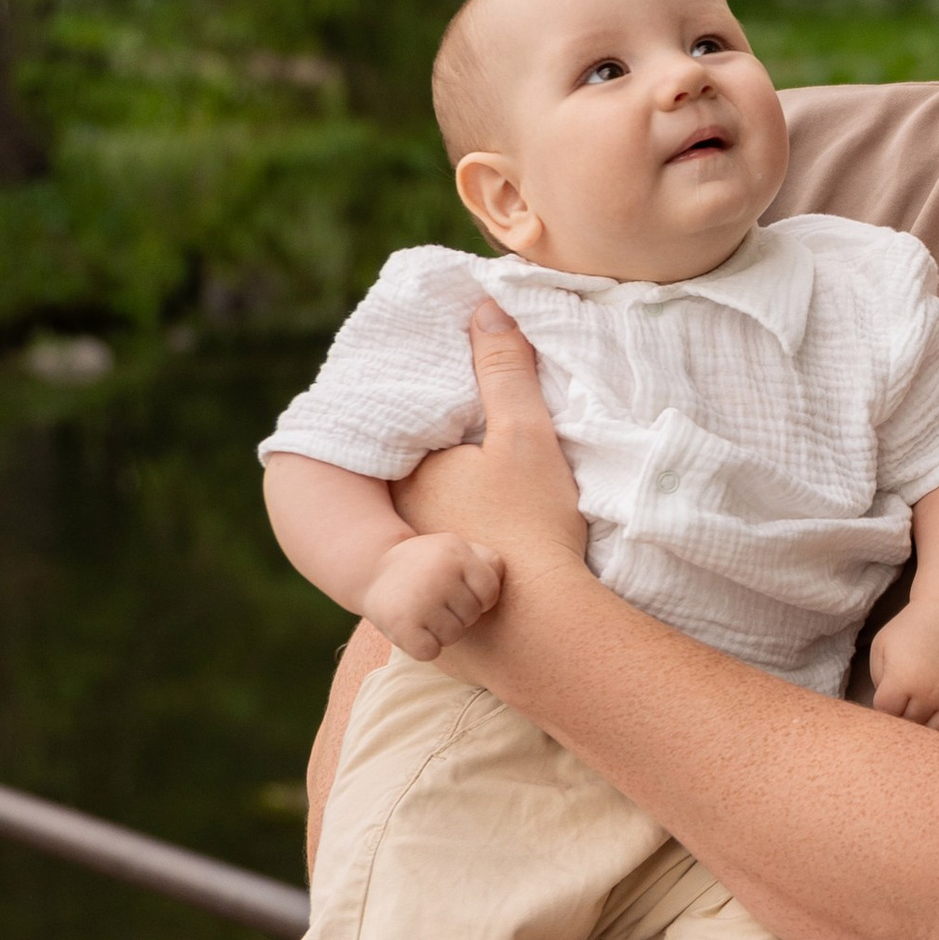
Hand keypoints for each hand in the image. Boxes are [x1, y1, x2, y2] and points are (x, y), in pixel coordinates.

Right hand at [364, 530, 503, 660]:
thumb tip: (499, 578)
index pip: (490, 592)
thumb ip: (486, 561)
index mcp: (455, 552)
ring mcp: (420, 601)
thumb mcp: (455, 549)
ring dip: (440, 630)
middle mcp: (439, 574)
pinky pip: (430, 652)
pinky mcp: (402, 625)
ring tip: (423, 611)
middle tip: (434, 600)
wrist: (372, 570)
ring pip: (453, 635)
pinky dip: (423, 647)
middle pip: (472, 615)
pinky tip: (412, 627)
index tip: (459, 592)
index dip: (479, 598)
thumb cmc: (427, 565)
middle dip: (457, 613)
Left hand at [396, 309, 589, 604]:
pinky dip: (450, 556)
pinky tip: (477, 551)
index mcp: (407, 479)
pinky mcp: (435, 613)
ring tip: (466, 497)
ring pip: (417, 527)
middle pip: (406, 480)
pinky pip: (436, 568)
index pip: (402, 433)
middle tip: (455, 454)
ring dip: (436, 515)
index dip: (420, 419)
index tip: (444, 413)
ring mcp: (413, 573)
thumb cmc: (531, 527)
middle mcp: (395, 526)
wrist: (543, 632)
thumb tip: (487, 307)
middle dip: (424, 468)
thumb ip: (504, 371)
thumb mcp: (525, 436)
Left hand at [868, 606, 938, 739]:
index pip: (885, 715)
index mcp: (902, 679)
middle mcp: (929, 693)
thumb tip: (884, 715)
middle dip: (903, 724)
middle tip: (903, 718)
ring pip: (936, 735)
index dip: (883, 712)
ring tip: (922, 723)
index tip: (887, 706)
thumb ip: (877, 681)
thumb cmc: (912, 631)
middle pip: (910, 728)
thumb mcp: (882, 647)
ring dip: (927, 732)